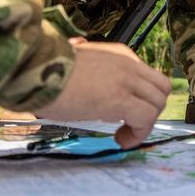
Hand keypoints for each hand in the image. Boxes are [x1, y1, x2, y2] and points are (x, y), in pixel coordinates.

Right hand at [39, 38, 171, 148]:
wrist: (33, 69)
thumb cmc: (46, 72)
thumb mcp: (80, 68)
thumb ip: (95, 75)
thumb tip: (94, 92)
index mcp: (119, 55)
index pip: (150, 77)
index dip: (144, 99)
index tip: (128, 115)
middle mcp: (128, 64)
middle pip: (161, 90)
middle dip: (150, 112)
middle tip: (129, 126)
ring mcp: (125, 80)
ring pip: (157, 104)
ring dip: (144, 125)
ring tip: (123, 136)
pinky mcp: (120, 99)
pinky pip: (146, 118)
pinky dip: (139, 133)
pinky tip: (121, 139)